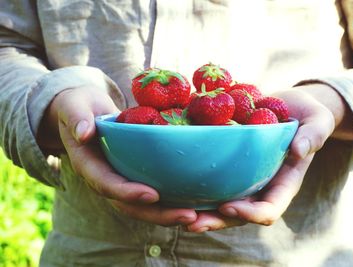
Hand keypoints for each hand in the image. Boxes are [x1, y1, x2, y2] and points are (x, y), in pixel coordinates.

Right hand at [39, 86, 196, 225]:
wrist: (83, 112)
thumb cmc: (79, 106)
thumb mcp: (74, 105)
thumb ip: (77, 116)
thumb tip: (83, 132)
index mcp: (88, 165)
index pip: (106, 184)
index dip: (127, 193)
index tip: (152, 195)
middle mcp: (104, 179)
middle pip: (129, 205)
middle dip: (158, 214)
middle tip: (188, 216)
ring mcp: (119, 180)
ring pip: (143, 206)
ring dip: (169, 214)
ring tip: (197, 216)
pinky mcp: (133, 176)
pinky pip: (152, 194)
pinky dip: (172, 201)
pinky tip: (196, 203)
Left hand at [186, 84, 352, 231]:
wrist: (291, 107)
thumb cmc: (308, 116)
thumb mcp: (318, 121)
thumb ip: (313, 135)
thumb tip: (298, 150)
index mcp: (284, 183)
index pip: (268, 209)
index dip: (249, 215)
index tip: (229, 207)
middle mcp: (261, 186)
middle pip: (238, 215)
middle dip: (216, 221)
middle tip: (192, 223)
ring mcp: (244, 178)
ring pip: (220, 203)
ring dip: (199, 211)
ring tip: (176, 212)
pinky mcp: (230, 166)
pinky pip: (212, 181)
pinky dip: (194, 187)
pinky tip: (173, 185)